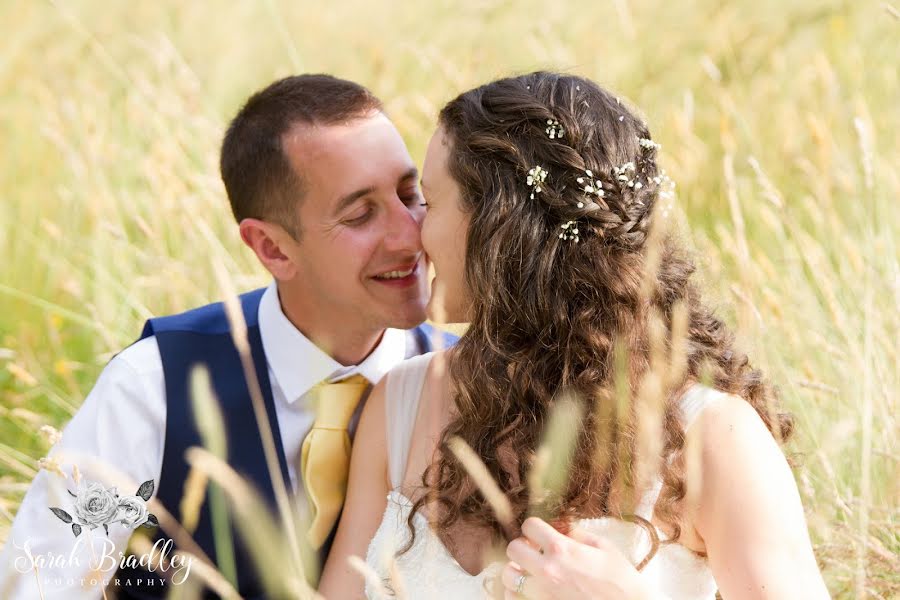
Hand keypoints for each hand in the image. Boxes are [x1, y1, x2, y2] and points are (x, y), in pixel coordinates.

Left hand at [501, 517, 652, 599]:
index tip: (540, 534)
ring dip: (517, 571)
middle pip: (513, 549)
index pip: (529, 526)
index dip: (534, 527)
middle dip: (521, 547)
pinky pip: (513, 599)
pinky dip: (517, 592)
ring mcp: (542, 593)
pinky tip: (529, 590)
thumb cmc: (620, 579)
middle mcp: (547, 570)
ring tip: (529, 572)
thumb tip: (559, 527)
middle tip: (533, 551)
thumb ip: (576, 533)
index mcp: (562, 549)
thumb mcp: (603, 546)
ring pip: (508, 577)